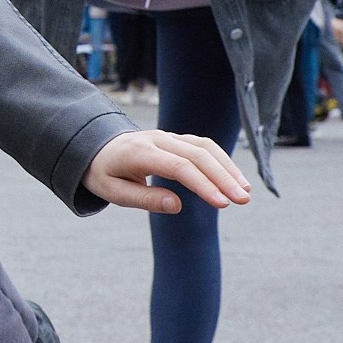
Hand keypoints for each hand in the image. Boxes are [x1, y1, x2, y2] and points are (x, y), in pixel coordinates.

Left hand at [83, 130, 251, 214]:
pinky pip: (204, 146)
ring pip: (205, 147)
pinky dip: (222, 161)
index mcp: (138, 152)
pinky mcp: (177, 139)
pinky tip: (236, 180)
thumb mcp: (113, 191)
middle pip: (197, 154)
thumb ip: (144, 199)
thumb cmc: (104, 173)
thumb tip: (177, 206)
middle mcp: (157, 139)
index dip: (202, 184)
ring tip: (245, 192)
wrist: (96, 148)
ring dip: (228, 168)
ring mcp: (168, 136)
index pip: (178, 166)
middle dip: (223, 177)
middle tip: (243, 200)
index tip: (222, 203)